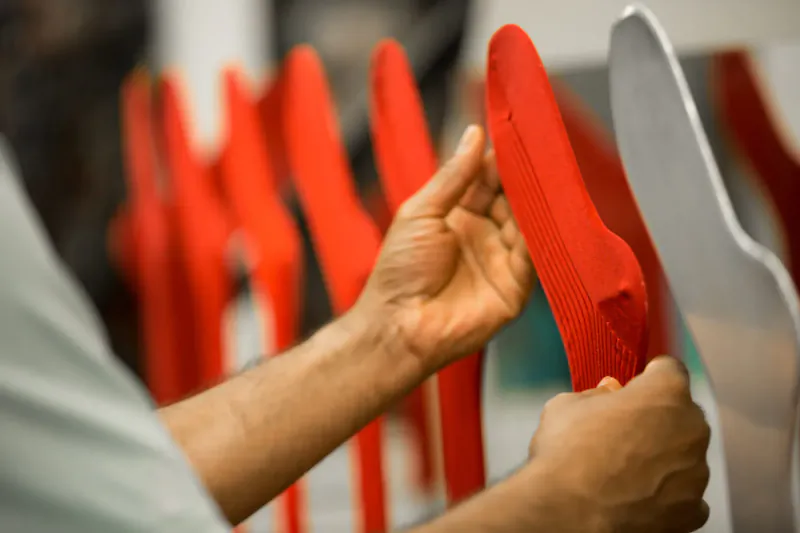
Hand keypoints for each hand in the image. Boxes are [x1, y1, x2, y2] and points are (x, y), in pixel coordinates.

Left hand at [356, 125, 534, 370]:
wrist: (398, 325)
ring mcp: (502, 260)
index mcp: (458, 215)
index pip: (489, 179)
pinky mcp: (516, 287)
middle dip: (526, 176)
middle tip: (539, 151)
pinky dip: (543, 233)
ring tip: (546, 174)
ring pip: (529, 223)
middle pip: (514, 198)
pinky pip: (536, 256)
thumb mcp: (421, 211)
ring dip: (538, 201)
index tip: (517, 134)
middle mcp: (484, 235)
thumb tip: (474, 134)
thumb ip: (453, 175)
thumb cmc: (399, 272)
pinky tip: (545, 211)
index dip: (502, 159)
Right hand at [527, 357, 710, 532]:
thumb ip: (596, 395)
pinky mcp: (692, 510)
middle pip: (681, 413)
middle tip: (622, 430)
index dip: (647, 377)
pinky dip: (667, 494)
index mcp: (665, 393)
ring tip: (623, 469)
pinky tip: (637, 495)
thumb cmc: (567, 455)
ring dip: (662, 457)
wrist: (568, 513)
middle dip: (656, 418)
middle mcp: (691, 429)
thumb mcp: (568, 406)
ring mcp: (696, 472)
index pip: (669, 369)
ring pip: (684, 455)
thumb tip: (606, 395)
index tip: (634, 387)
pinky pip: (686, 494)